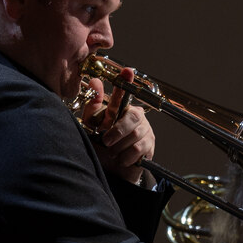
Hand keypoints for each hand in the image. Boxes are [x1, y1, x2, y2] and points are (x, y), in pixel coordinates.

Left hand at [83, 68, 154, 184]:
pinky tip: (121, 159)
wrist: (112, 170)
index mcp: (121, 109)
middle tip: (106, 141)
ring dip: (119, 147)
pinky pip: (138, 149)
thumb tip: (96, 82)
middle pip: (132, 117)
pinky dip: (125, 157)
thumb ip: (93, 107)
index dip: (126, 81)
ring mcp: (145, 130)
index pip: (124, 93)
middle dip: (117, 131)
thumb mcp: (92, 127)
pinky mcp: (150, 146)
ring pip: (134, 135)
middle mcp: (136, 116)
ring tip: (112, 152)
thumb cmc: (102, 146)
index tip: (127, 71)